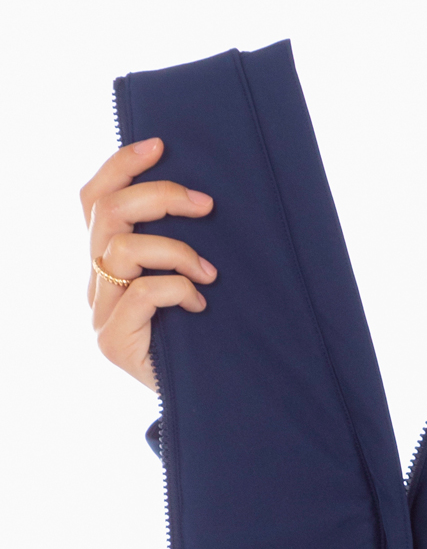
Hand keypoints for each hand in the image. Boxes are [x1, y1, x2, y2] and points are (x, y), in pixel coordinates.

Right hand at [81, 136, 216, 392]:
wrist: (207, 403)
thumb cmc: (206, 337)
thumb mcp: (191, 280)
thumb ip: (182, 245)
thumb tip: (207, 197)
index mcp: (106, 262)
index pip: (93, 200)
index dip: (120, 166)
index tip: (159, 145)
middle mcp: (95, 284)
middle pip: (107, 214)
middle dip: (159, 198)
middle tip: (206, 205)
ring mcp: (100, 314)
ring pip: (123, 249)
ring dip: (177, 250)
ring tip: (211, 272)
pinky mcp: (114, 343)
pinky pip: (142, 293)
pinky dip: (177, 289)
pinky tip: (199, 306)